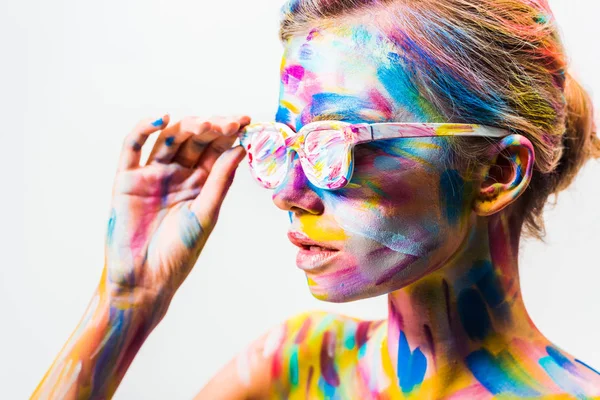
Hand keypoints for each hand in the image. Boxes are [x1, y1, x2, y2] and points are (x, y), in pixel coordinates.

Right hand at [103, 114, 249, 317]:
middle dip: (212, 127)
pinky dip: (144, 129)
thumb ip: (220, 180)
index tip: (246, 121)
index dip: (229, 134)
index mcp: (200, 183)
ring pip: (168, 139)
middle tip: (228, 123)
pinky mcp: (127, 178)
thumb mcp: (206, 214)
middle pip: (194, 140)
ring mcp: (151, 174)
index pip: (216, 150)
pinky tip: (163, 118)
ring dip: (185, 126)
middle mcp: (177, 174)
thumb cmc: (179, 253)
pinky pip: (133, 147)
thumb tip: (240, 148)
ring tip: (203, 124)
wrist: (144, 280)